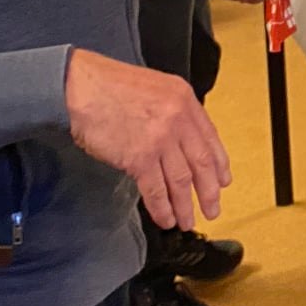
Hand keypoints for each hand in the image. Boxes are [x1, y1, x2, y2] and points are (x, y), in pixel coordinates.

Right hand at [64, 48, 230, 230]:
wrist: (82, 86)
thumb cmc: (112, 85)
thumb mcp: (157, 87)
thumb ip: (175, 111)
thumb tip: (183, 140)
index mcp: (185, 100)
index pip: (211, 139)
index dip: (219, 164)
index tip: (223, 181)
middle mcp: (178, 120)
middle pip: (201, 163)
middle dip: (209, 192)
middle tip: (213, 210)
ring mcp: (160, 140)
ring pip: (181, 181)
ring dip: (185, 205)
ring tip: (187, 220)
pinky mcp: (139, 157)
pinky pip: (156, 190)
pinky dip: (162, 208)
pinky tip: (165, 218)